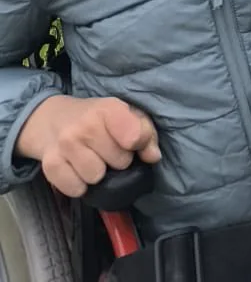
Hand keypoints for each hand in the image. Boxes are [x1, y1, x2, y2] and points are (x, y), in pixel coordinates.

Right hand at [16, 95, 160, 199]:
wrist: (52, 119)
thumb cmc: (96, 119)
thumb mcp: (123, 115)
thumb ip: (145, 133)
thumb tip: (153, 157)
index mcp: (108, 108)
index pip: (134, 136)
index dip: (139, 144)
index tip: (132, 143)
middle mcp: (85, 126)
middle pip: (119, 162)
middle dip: (117, 160)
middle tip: (107, 151)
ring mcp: (65, 145)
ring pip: (96, 178)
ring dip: (97, 174)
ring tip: (92, 160)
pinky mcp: (50, 166)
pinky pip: (76, 189)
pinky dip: (79, 185)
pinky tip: (77, 170)